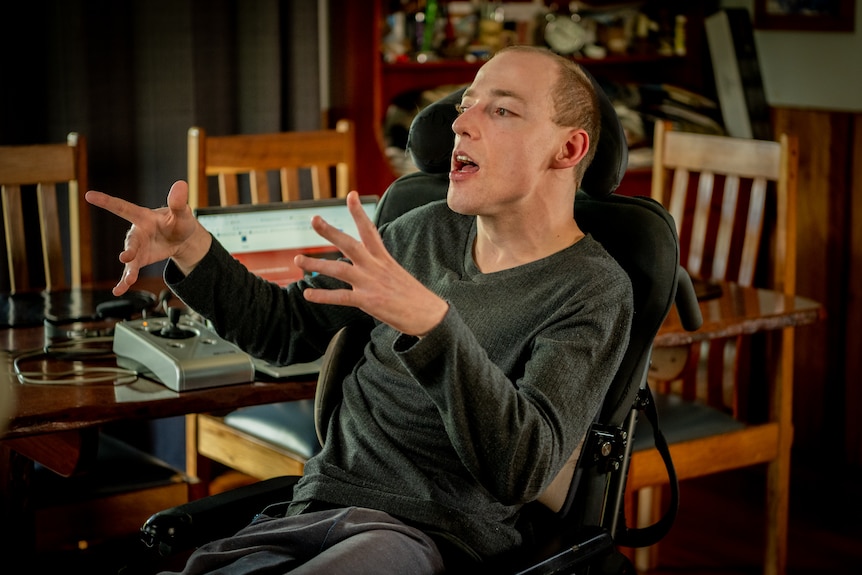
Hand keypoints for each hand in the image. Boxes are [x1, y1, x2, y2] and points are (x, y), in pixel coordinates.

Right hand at [85, 180, 211, 295]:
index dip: (106, 201)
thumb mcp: (181, 213)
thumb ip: (178, 202)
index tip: (89, 195)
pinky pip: (130, 272)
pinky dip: (124, 281)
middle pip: (130, 240)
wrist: (182, 238)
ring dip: (128, 270)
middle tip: (126, 257)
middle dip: (129, 249)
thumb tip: (181, 184)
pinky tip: (119, 290)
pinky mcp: (139, 260)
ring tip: (128, 280)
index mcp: (143, 217)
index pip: (122, 207)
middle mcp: (136, 232)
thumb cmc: (179, 221)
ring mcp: (137, 248)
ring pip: (129, 259)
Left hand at [296, 191, 448, 336]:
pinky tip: (308, 294)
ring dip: (316, 264)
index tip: (351, 195)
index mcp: (384, 258)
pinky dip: (322, 295)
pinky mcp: (367, 301)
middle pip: (349, 243)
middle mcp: (375, 267)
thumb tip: (366, 264)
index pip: (369, 230)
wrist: (429, 315)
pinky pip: (340, 297)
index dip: (359, 212)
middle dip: (330, 231)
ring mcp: (370, 283)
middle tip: (313, 219)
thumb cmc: (414, 296)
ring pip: (338, 269)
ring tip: (298, 260)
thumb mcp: (397, 274)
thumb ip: (379, 266)